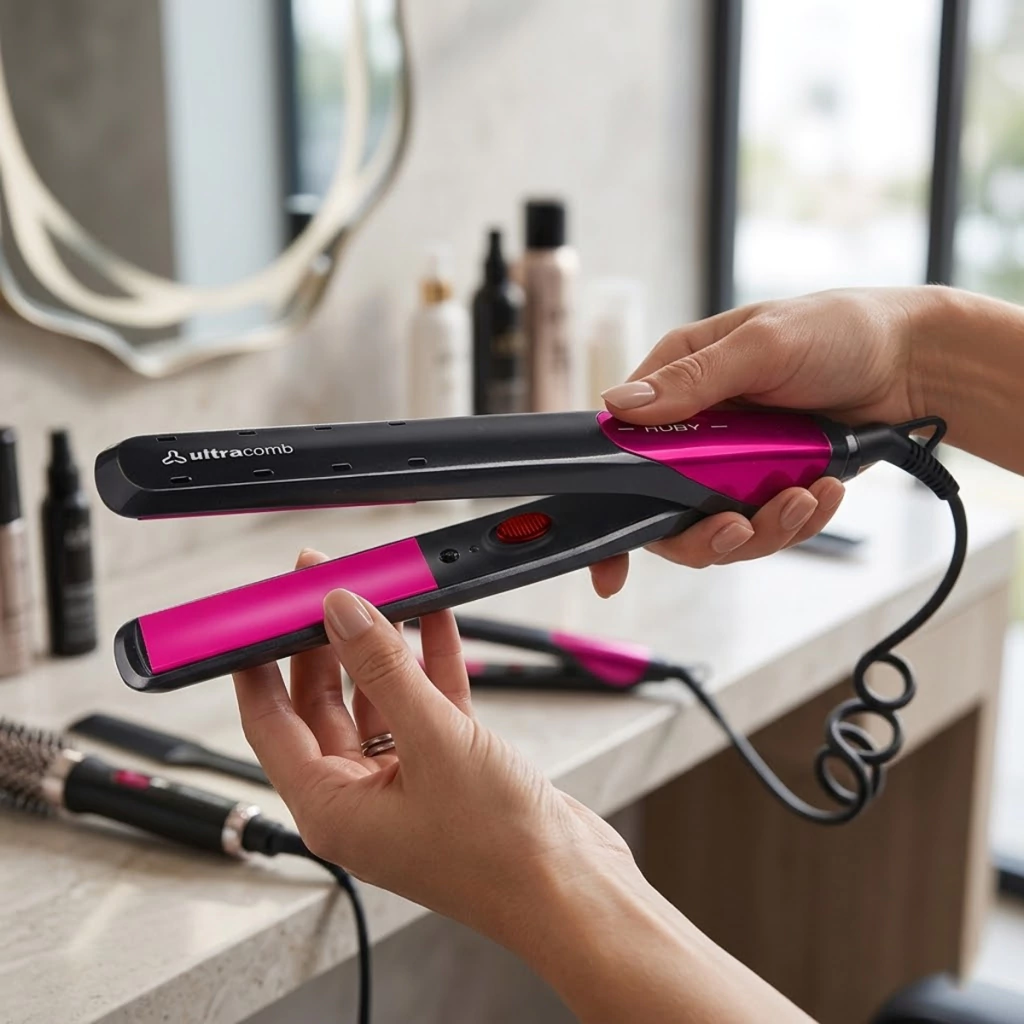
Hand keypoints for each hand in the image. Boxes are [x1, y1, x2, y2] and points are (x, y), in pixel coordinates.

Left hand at [233, 549, 634, 944]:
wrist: (574, 890)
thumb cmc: (499, 849)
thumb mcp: (433, 742)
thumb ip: (382, 670)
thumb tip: (340, 612)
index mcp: (332, 808)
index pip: (271, 725)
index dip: (257, 666)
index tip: (256, 615)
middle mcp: (360, 797)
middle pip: (323, 704)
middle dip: (327, 643)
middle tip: (330, 586)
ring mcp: (405, 782)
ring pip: (378, 698)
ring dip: (384, 647)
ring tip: (383, 590)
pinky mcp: (449, 768)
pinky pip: (426, 704)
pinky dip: (429, 662)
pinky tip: (433, 619)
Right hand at [591, 287, 929, 596]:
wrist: (913, 363)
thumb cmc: (839, 330)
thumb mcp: (762, 344)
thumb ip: (692, 379)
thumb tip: (621, 405)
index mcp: (677, 384)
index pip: (622, 447)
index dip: (611, 504)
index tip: (613, 554)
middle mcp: (696, 430)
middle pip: (666, 510)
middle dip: (705, 532)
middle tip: (738, 526)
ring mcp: (733, 465)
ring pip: (720, 529)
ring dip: (763, 527)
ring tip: (805, 497)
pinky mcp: (771, 487)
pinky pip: (768, 528)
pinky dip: (796, 521)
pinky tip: (823, 493)